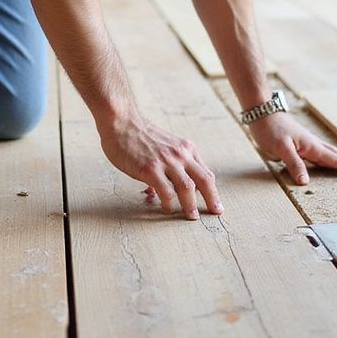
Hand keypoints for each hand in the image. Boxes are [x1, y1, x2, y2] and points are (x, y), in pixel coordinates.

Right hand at [98, 113, 222, 219]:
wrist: (121, 121)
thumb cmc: (139, 134)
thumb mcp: (165, 145)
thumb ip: (172, 164)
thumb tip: (171, 189)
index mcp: (185, 148)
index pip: (205, 173)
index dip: (212, 190)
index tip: (215, 203)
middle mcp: (180, 154)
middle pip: (204, 180)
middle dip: (211, 199)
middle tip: (215, 212)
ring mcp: (166, 161)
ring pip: (188, 188)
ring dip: (191, 205)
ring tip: (191, 217)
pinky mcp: (150, 169)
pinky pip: (166, 192)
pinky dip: (169, 203)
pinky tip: (167, 207)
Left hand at [245, 111, 336, 184]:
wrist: (261, 110)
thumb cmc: (270, 128)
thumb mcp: (281, 148)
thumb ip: (294, 164)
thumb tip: (306, 183)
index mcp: (311, 146)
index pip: (334, 159)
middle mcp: (312, 143)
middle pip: (335, 155)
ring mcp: (305, 141)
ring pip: (327, 152)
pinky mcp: (298, 141)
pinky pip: (317, 151)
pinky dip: (326, 156)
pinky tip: (323, 158)